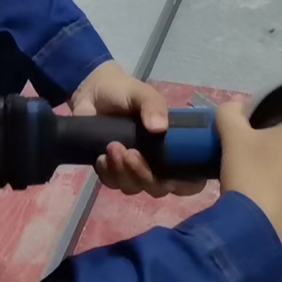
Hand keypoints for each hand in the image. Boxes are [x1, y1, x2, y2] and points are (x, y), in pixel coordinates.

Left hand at [69, 62, 206, 197]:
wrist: (92, 93)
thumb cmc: (124, 93)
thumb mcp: (142, 93)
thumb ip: (153, 105)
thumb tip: (160, 128)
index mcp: (172, 148)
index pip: (190, 180)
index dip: (185, 185)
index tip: (171, 176)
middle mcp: (155, 164)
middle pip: (159, 188)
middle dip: (145, 176)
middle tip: (131, 152)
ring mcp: (132, 170)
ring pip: (133, 187)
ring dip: (123, 172)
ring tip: (112, 146)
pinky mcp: (110, 171)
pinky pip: (112, 184)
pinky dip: (107, 172)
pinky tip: (101, 155)